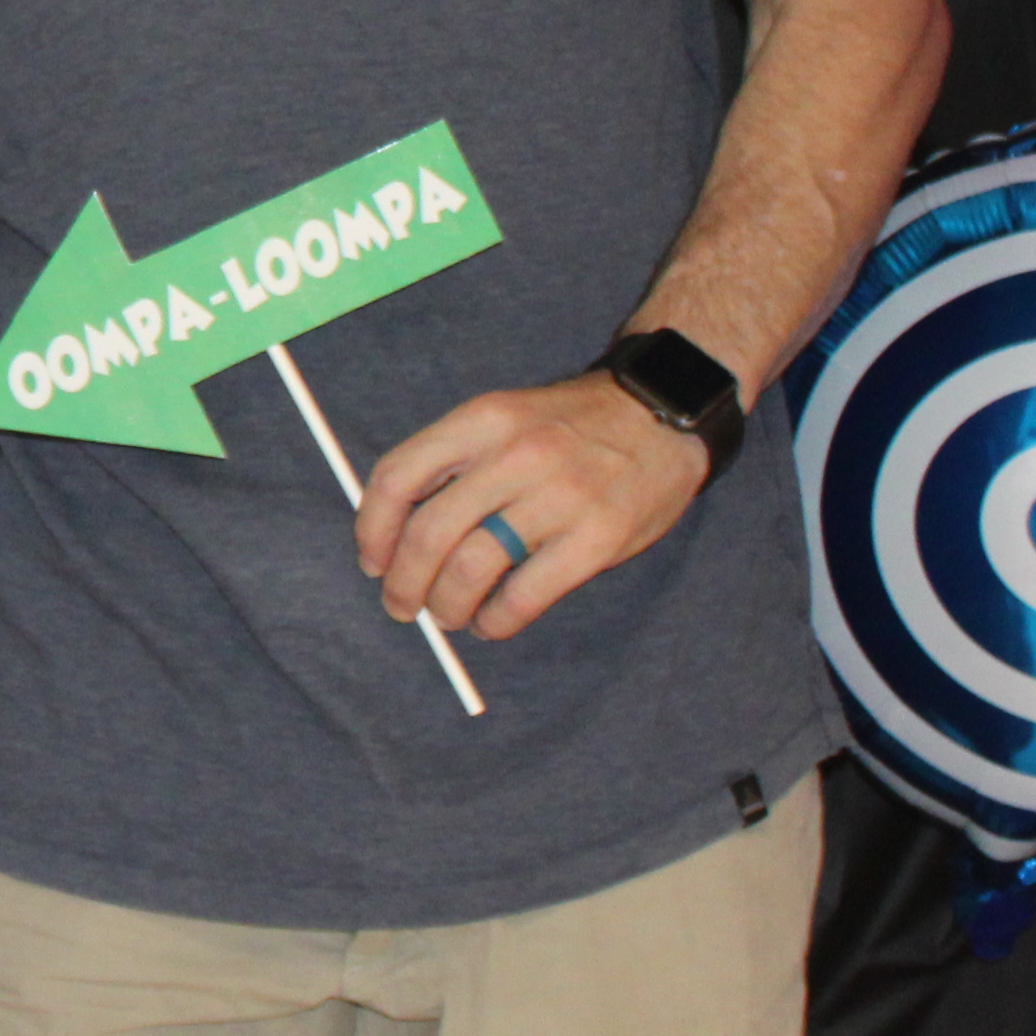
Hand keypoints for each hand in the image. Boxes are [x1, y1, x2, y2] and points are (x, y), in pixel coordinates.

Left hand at [356, 366, 715, 641]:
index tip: (372, 562)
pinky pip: (526, 595)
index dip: (373, 530)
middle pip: (429, 533)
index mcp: (482, 420)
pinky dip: (497, 620)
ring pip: (472, 569)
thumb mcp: (505, 418)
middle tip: (402, 606)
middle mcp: (516, 454)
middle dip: (404, 583)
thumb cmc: (570, 426)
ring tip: (449, 616)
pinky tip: (492, 622)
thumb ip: (454, 464)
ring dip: (447, 606)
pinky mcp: (599, 537)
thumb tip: (395, 538)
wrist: (663, 413)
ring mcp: (560, 496)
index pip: (398, 477)